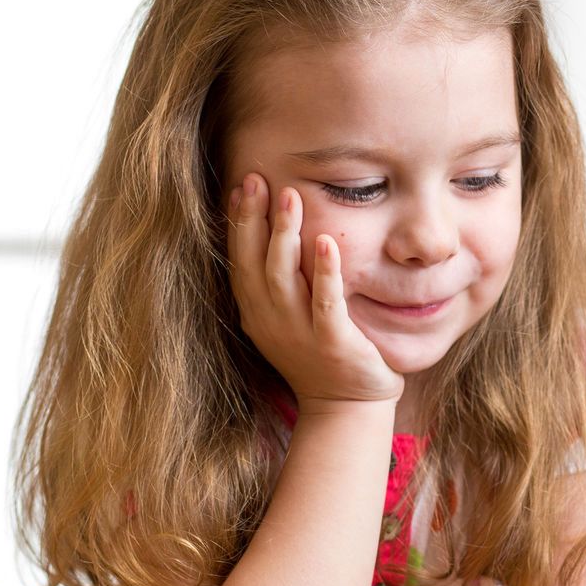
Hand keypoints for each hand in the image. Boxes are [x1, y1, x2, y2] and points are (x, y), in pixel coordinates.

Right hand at [226, 173, 402, 406]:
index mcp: (257, 313)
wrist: (347, 408)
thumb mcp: (289, 319)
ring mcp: (299, 333)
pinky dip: (325, 272)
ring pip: (283, 277)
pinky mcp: (333, 344)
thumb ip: (278, 283)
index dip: (238, 222)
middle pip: (255, 262)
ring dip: (285, 235)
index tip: (242, 185)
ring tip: (290, 197)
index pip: (240, 260)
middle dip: (254, 218)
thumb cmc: (320, 357)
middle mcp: (270, 322)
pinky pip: (325, 303)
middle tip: (258, 178)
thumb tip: (273, 234)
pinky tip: (327, 243)